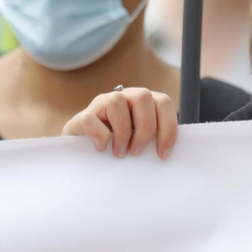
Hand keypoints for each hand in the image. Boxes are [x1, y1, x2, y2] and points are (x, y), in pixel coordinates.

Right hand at [62, 87, 177, 158]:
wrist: (85, 149)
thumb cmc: (119, 146)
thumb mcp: (140, 141)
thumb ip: (154, 139)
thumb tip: (166, 155)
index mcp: (143, 102)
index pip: (164, 103)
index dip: (168, 128)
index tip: (163, 153)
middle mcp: (124, 97)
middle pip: (143, 97)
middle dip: (145, 129)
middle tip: (137, 151)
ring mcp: (102, 103)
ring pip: (117, 101)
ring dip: (122, 131)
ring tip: (120, 152)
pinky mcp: (83, 116)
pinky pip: (90, 118)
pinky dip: (99, 136)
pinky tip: (102, 148)